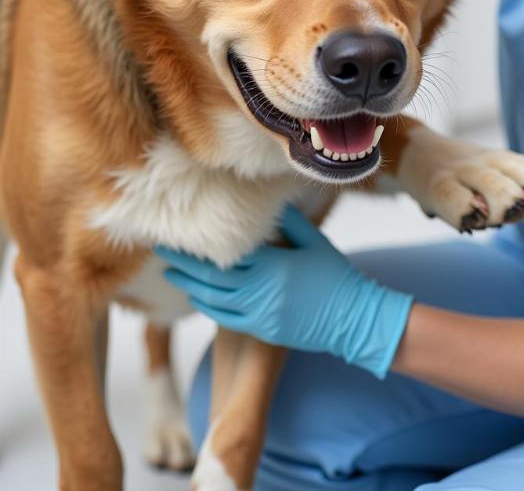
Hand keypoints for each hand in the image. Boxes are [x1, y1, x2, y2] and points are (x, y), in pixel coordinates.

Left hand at [155, 206, 411, 378]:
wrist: (353, 318)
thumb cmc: (336, 275)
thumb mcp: (315, 242)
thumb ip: (290, 223)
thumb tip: (271, 202)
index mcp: (273, 266)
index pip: (226, 255)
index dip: (199, 247)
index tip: (180, 235)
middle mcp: (261, 291)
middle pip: (212, 278)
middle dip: (184, 264)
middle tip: (162, 251)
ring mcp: (260, 314)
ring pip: (214, 300)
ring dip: (191, 286)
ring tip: (173, 273)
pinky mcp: (262, 330)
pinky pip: (226, 319)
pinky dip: (208, 305)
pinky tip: (198, 296)